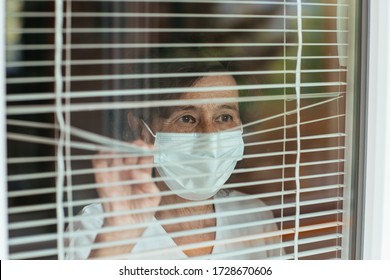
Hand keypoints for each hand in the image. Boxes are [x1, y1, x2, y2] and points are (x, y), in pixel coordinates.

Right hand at [89, 139, 159, 257]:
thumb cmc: (142, 212)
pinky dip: (100, 158)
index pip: (144, 156)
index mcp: (142, 172)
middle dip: (132, 147)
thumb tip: (137, 173)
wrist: (127, 228)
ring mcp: (115, 174)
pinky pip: (99, 166)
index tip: (148, 147)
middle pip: (129, 152)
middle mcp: (128, 170)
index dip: (146, 149)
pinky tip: (105, 153)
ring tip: (121, 148)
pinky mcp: (103, 181)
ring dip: (116, 149)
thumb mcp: (152, 197)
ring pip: (113, 155)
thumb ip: (148, 184)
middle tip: (136, 146)